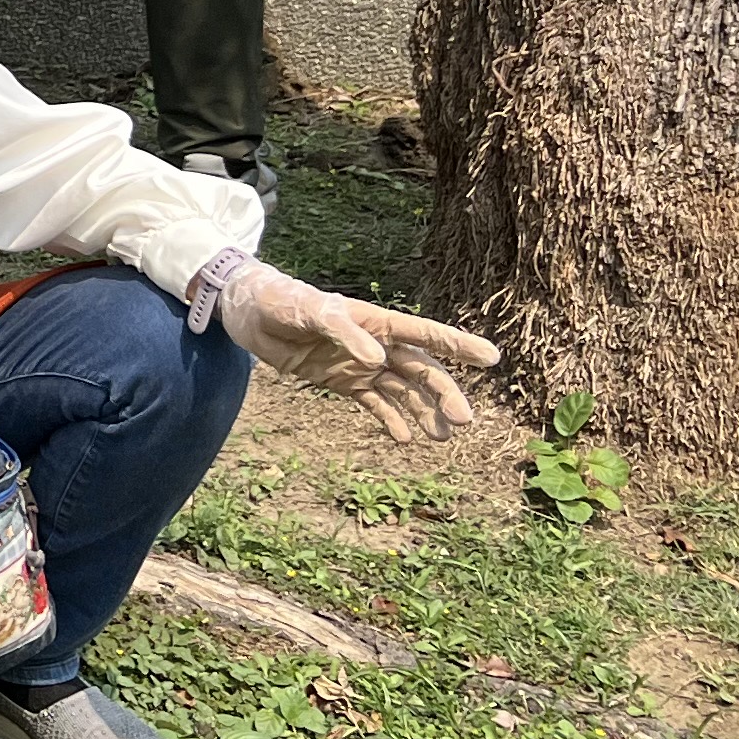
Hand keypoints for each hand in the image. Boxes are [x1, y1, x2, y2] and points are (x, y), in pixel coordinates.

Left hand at [216, 265, 498, 440]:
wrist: (247, 311)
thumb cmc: (279, 299)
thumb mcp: (307, 310)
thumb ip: (343, 331)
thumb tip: (377, 359)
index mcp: (374, 321)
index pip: (423, 334)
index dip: (456, 345)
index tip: (491, 357)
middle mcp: (375, 344)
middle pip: (421, 370)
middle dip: (444, 394)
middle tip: (464, 421)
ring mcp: (361, 364)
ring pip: (404, 390)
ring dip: (424, 412)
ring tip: (443, 437)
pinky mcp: (342, 381)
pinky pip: (375, 403)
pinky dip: (392, 419)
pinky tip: (407, 438)